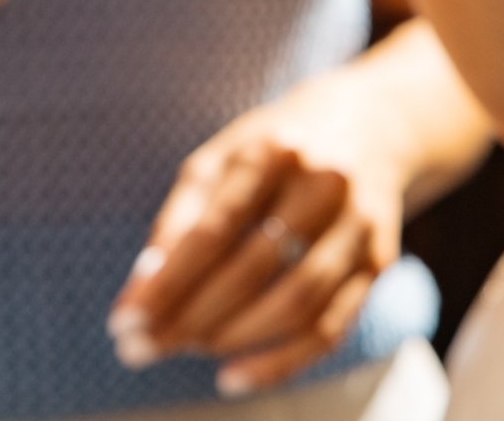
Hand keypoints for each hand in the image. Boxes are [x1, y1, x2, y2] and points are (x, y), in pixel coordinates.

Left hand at [107, 87, 406, 394]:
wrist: (371, 124)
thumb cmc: (274, 150)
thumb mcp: (221, 161)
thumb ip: (178, 222)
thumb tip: (139, 297)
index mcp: (273, 150)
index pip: (213, 230)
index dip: (167, 283)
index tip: (124, 323)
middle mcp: (324, 183)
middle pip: (252, 269)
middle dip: (190, 319)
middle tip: (142, 349)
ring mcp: (358, 224)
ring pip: (295, 302)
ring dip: (232, 340)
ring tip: (184, 350)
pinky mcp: (379, 261)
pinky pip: (331, 328)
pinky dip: (280, 363)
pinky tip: (233, 378)